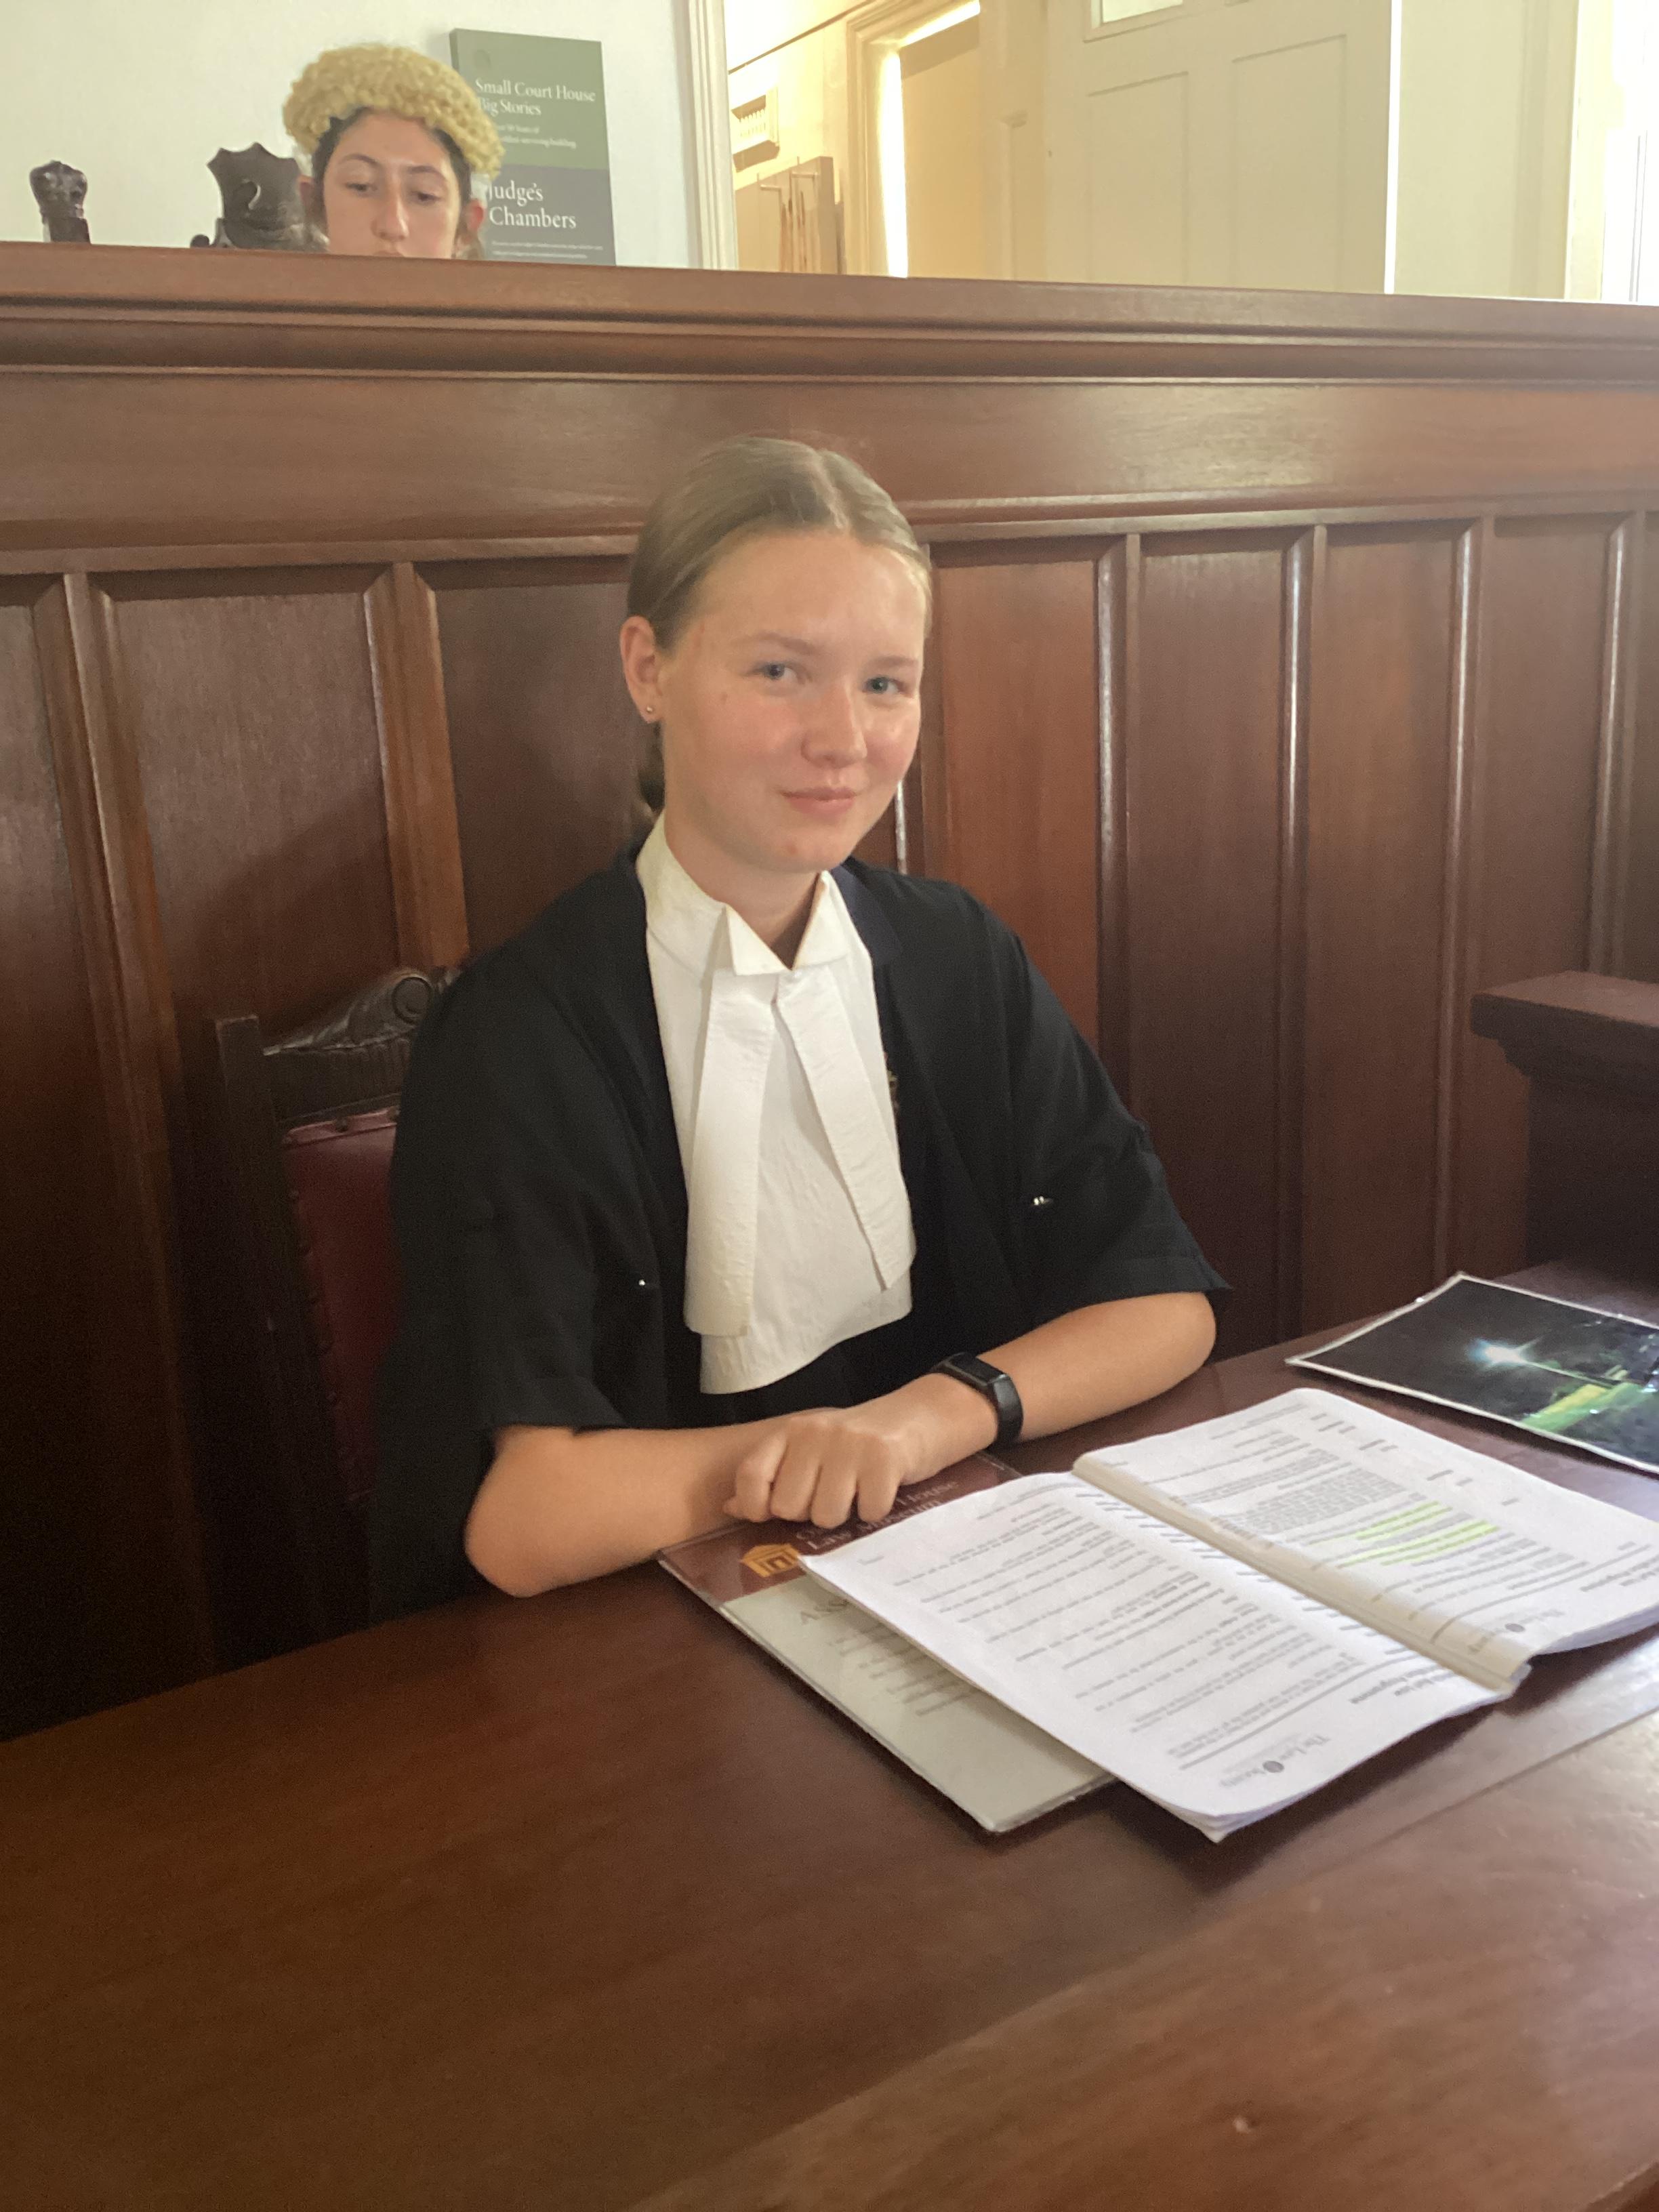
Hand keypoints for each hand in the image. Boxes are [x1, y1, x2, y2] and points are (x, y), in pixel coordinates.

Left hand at [724, 1376, 996, 1529]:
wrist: (919, 1417)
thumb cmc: (857, 1444)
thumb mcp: (811, 1450)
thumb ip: (772, 1476)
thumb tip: (731, 1508)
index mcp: (790, 1431)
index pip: (750, 1475)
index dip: (755, 1506)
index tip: (773, 1513)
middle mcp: (815, 1432)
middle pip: (789, 1507)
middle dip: (811, 1512)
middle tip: (833, 1492)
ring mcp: (849, 1444)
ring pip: (826, 1515)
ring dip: (846, 1514)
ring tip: (858, 1488)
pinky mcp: (883, 1458)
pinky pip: (867, 1513)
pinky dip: (877, 1510)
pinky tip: (882, 1488)